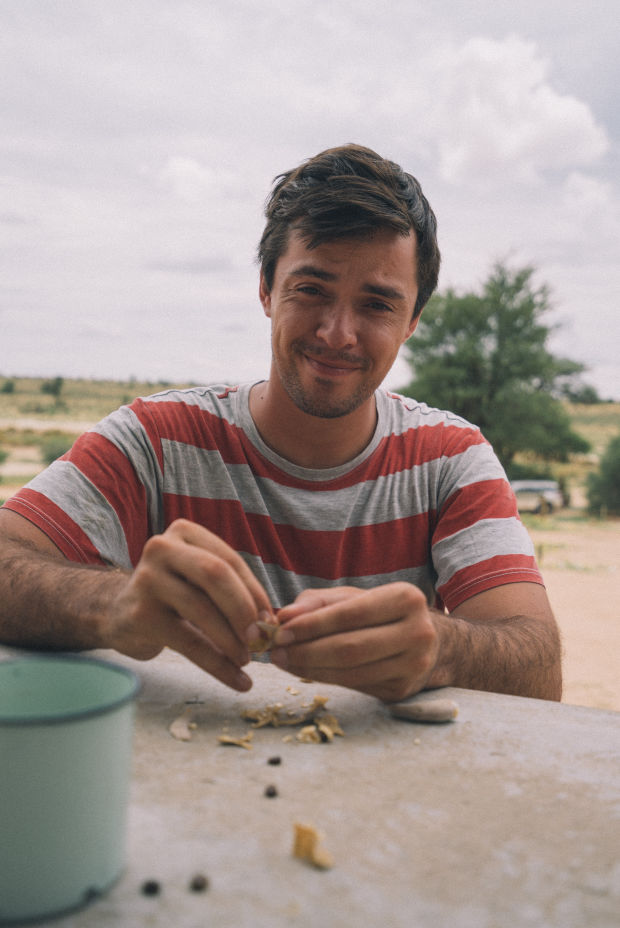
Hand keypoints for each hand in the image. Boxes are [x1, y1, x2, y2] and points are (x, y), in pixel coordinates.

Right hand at [110, 519, 273, 690]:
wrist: (118, 613)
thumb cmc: (172, 594)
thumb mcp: (197, 579)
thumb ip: (230, 590)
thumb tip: (269, 624)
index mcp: (184, 532)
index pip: (230, 560)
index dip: (255, 592)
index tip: (271, 621)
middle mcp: (162, 548)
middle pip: (215, 575)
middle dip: (244, 610)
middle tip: (260, 639)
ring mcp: (147, 579)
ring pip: (202, 610)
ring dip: (232, 641)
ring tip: (247, 660)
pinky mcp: (141, 614)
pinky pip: (189, 642)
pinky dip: (217, 665)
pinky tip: (237, 680)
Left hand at [270, 582, 438, 701]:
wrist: (431, 643)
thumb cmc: (382, 614)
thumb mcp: (355, 597)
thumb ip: (318, 602)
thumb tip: (284, 617)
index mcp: (405, 599)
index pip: (350, 614)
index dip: (313, 625)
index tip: (281, 631)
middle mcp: (417, 632)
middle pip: (350, 648)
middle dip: (306, 651)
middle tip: (275, 652)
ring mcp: (413, 665)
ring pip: (351, 672)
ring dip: (309, 669)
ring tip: (284, 662)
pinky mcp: (402, 690)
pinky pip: (355, 686)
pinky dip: (325, 679)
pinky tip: (305, 671)